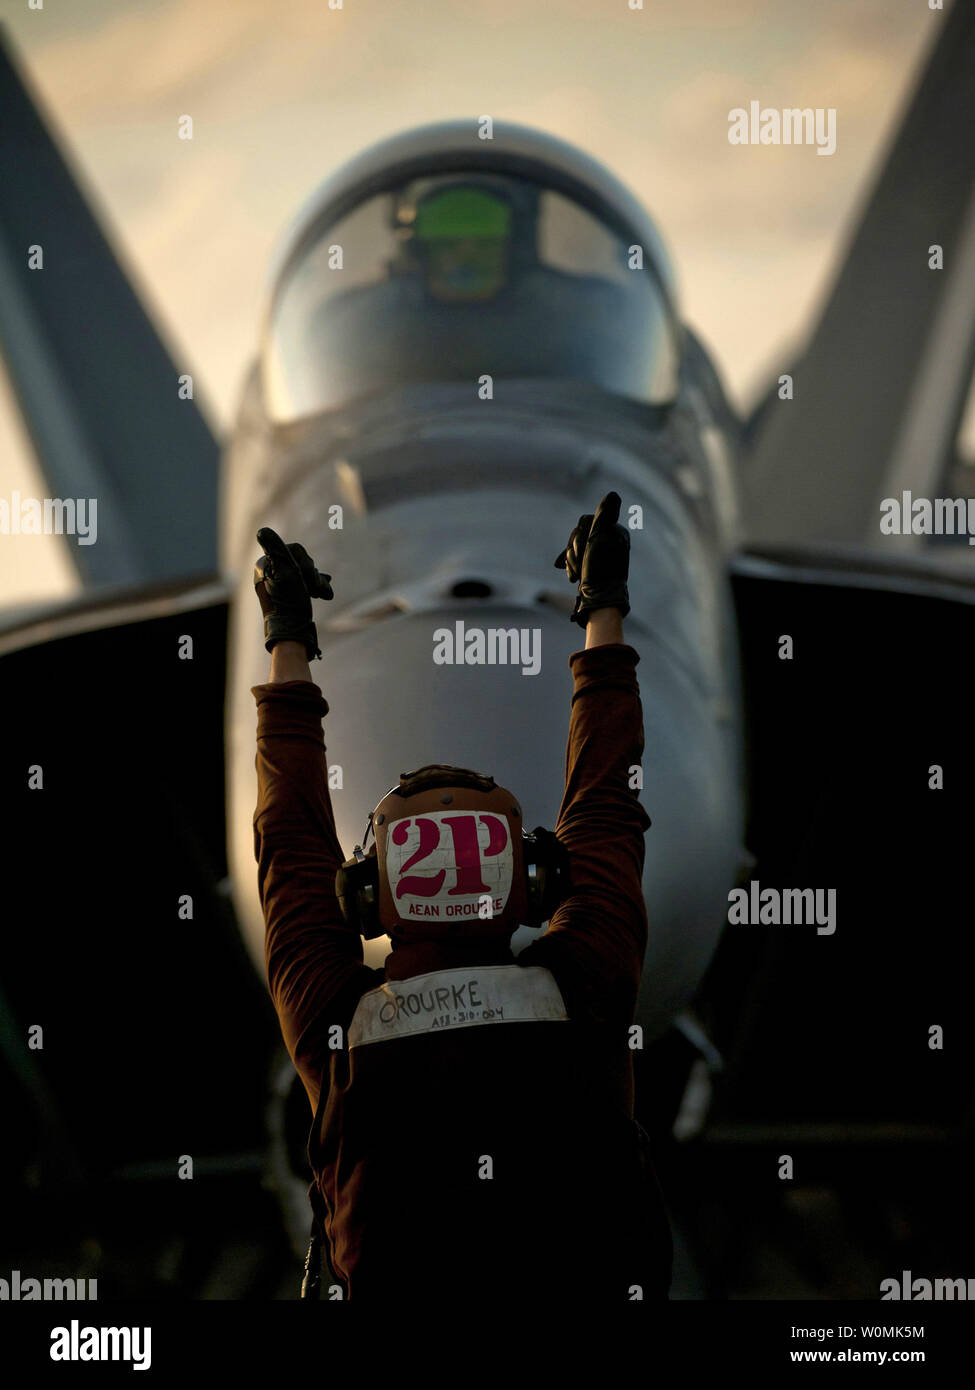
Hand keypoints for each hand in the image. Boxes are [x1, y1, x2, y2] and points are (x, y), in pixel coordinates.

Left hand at [254, 527, 332, 660]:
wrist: (292, 633)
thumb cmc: (290, 603)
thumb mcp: (286, 573)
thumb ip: (276, 549)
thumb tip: (261, 530)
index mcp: (266, 566)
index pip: (294, 551)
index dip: (306, 564)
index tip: (307, 579)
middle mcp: (270, 573)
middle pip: (301, 561)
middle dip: (312, 575)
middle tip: (316, 591)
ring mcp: (280, 584)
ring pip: (306, 573)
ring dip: (317, 583)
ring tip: (323, 595)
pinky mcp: (289, 595)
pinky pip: (306, 583)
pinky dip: (316, 587)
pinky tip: (323, 593)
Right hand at [553, 491, 629, 626]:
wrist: (598, 598)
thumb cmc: (601, 569)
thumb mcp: (601, 539)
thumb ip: (604, 516)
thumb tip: (614, 494)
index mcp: (614, 531)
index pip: (585, 520)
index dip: (581, 535)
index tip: (587, 548)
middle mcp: (609, 539)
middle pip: (578, 533)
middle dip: (575, 549)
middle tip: (582, 564)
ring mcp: (599, 553)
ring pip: (573, 546)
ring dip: (572, 560)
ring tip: (578, 574)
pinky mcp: (591, 564)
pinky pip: (573, 558)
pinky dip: (571, 566)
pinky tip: (574, 577)